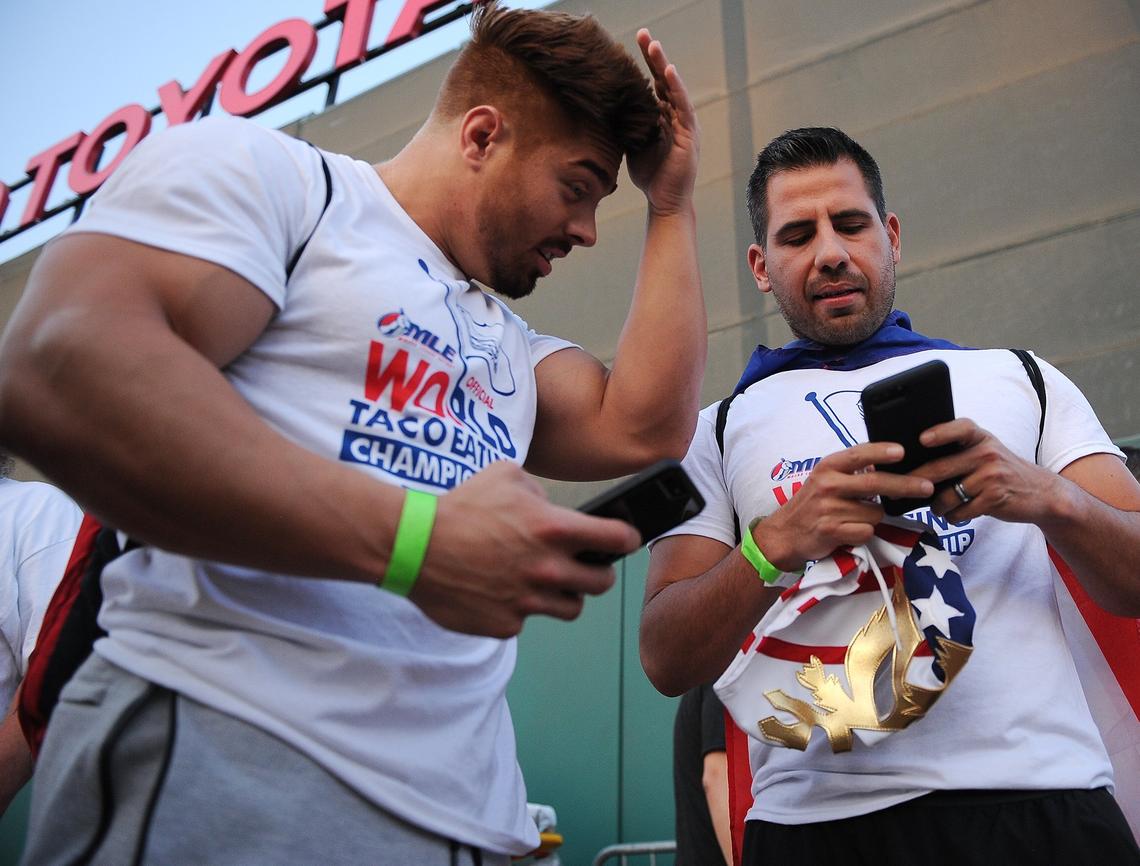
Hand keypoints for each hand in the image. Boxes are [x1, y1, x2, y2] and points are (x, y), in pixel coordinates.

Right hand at [409, 461, 640, 637]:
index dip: (626, 539)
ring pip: (570, 608)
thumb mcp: (506, 476)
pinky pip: (526, 621)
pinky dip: (519, 608)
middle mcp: (547, 569)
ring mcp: (527, 602)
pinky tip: (500, 591)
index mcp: (554, 529)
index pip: (617, 539)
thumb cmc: (460, 506)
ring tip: (544, 582)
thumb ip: (540, 492)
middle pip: (602, 583)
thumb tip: (552, 508)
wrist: (413, 545)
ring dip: (564, 595)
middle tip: (585, 566)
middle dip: (597, 573)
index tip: (624, 540)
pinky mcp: (505, 625)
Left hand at [627, 29, 699, 215]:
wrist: (664, 201)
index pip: (653, 84)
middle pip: (664, 80)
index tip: (632, 43)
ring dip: (663, 66)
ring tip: (653, 45)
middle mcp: (676, 116)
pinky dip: (676, 89)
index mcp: (663, 117)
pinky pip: (682, 107)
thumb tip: (606, 111)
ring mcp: (684, 124)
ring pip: (673, 89)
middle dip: (654, 56)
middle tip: (642, 33)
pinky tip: (668, 72)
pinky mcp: (688, 135)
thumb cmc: (650, 176)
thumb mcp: (633, 146)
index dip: (644, 64)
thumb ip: (627, 126)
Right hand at [752, 442, 934, 570]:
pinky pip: (866, 531)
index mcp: (827, 467)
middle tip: (926, 486)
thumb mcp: (825, 479)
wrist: (785, 533)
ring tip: (856, 518)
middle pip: (875, 483)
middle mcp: (828, 484)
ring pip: (875, 512)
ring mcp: (829, 508)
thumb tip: (888, 465)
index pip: (858, 454)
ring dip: (874, 517)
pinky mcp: (831, 531)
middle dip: (905, 485)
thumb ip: (851, 471)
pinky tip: (849, 532)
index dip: (881, 452)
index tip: (901, 451)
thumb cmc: (812, 504)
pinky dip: (864, 533)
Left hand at [918, 418, 1063, 523]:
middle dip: (915, 482)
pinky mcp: (995, 498)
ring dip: (936, 506)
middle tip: (898, 492)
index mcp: (981, 438)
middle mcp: (987, 453)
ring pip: (947, 495)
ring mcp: (992, 476)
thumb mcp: (985, 452)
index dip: (941, 432)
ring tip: (937, 507)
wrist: (1042, 492)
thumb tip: (915, 465)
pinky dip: (952, 516)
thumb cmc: (1001, 472)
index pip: (960, 428)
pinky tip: (955, 514)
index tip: (922, 440)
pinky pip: (961, 511)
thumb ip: (958, 452)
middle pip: (941, 467)